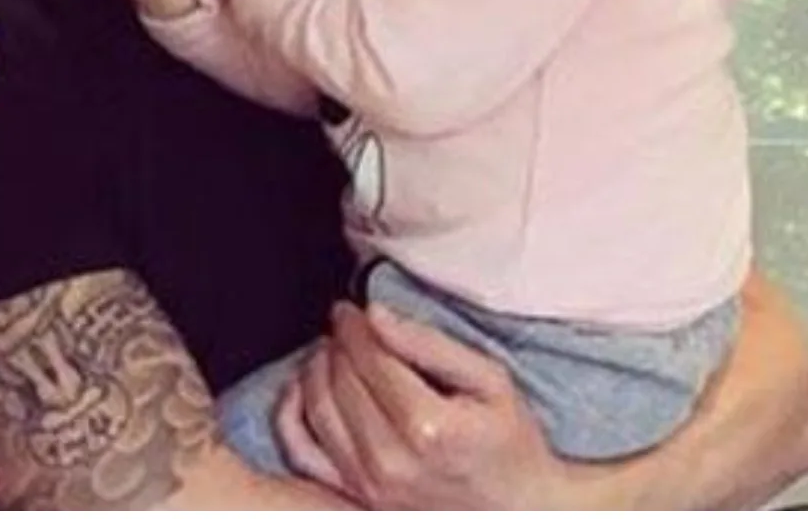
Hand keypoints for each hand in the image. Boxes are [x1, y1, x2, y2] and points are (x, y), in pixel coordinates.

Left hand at [276, 300, 593, 509]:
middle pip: (340, 380)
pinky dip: (290, 412)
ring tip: (332, 350)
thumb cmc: (507, 440)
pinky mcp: (354, 496)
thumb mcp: (489, 379)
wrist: (516, 507)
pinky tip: (302, 387)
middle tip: (345, 325)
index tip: (350, 308)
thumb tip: (375, 314)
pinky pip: (301, 450)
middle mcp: (389, 459)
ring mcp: (367, 484)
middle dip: (337, 342)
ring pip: (315, 408)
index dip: (353, 325)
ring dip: (315, 368)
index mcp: (427, 426)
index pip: (369, 358)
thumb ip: (430, 344)